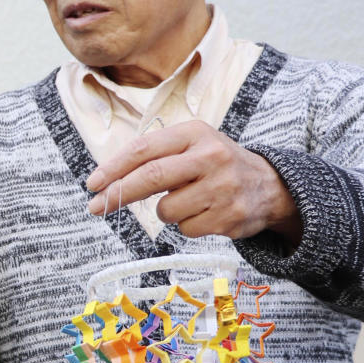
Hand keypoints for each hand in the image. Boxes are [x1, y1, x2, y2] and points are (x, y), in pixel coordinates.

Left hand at [86, 120, 302, 243]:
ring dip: (165, 211)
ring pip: (166, 210)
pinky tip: (205, 212)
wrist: (270, 187)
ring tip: (188, 200)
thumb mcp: (191, 146)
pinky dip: (187, 224)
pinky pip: (186, 228)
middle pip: (151, 177)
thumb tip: (107, 181)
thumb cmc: (214, 165)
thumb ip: (155, 157)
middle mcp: (210, 156)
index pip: (144, 149)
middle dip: (118, 194)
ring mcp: (222, 187)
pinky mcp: (229, 217)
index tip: (93, 183)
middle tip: (96, 206)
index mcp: (195, 133)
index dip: (114, 168)